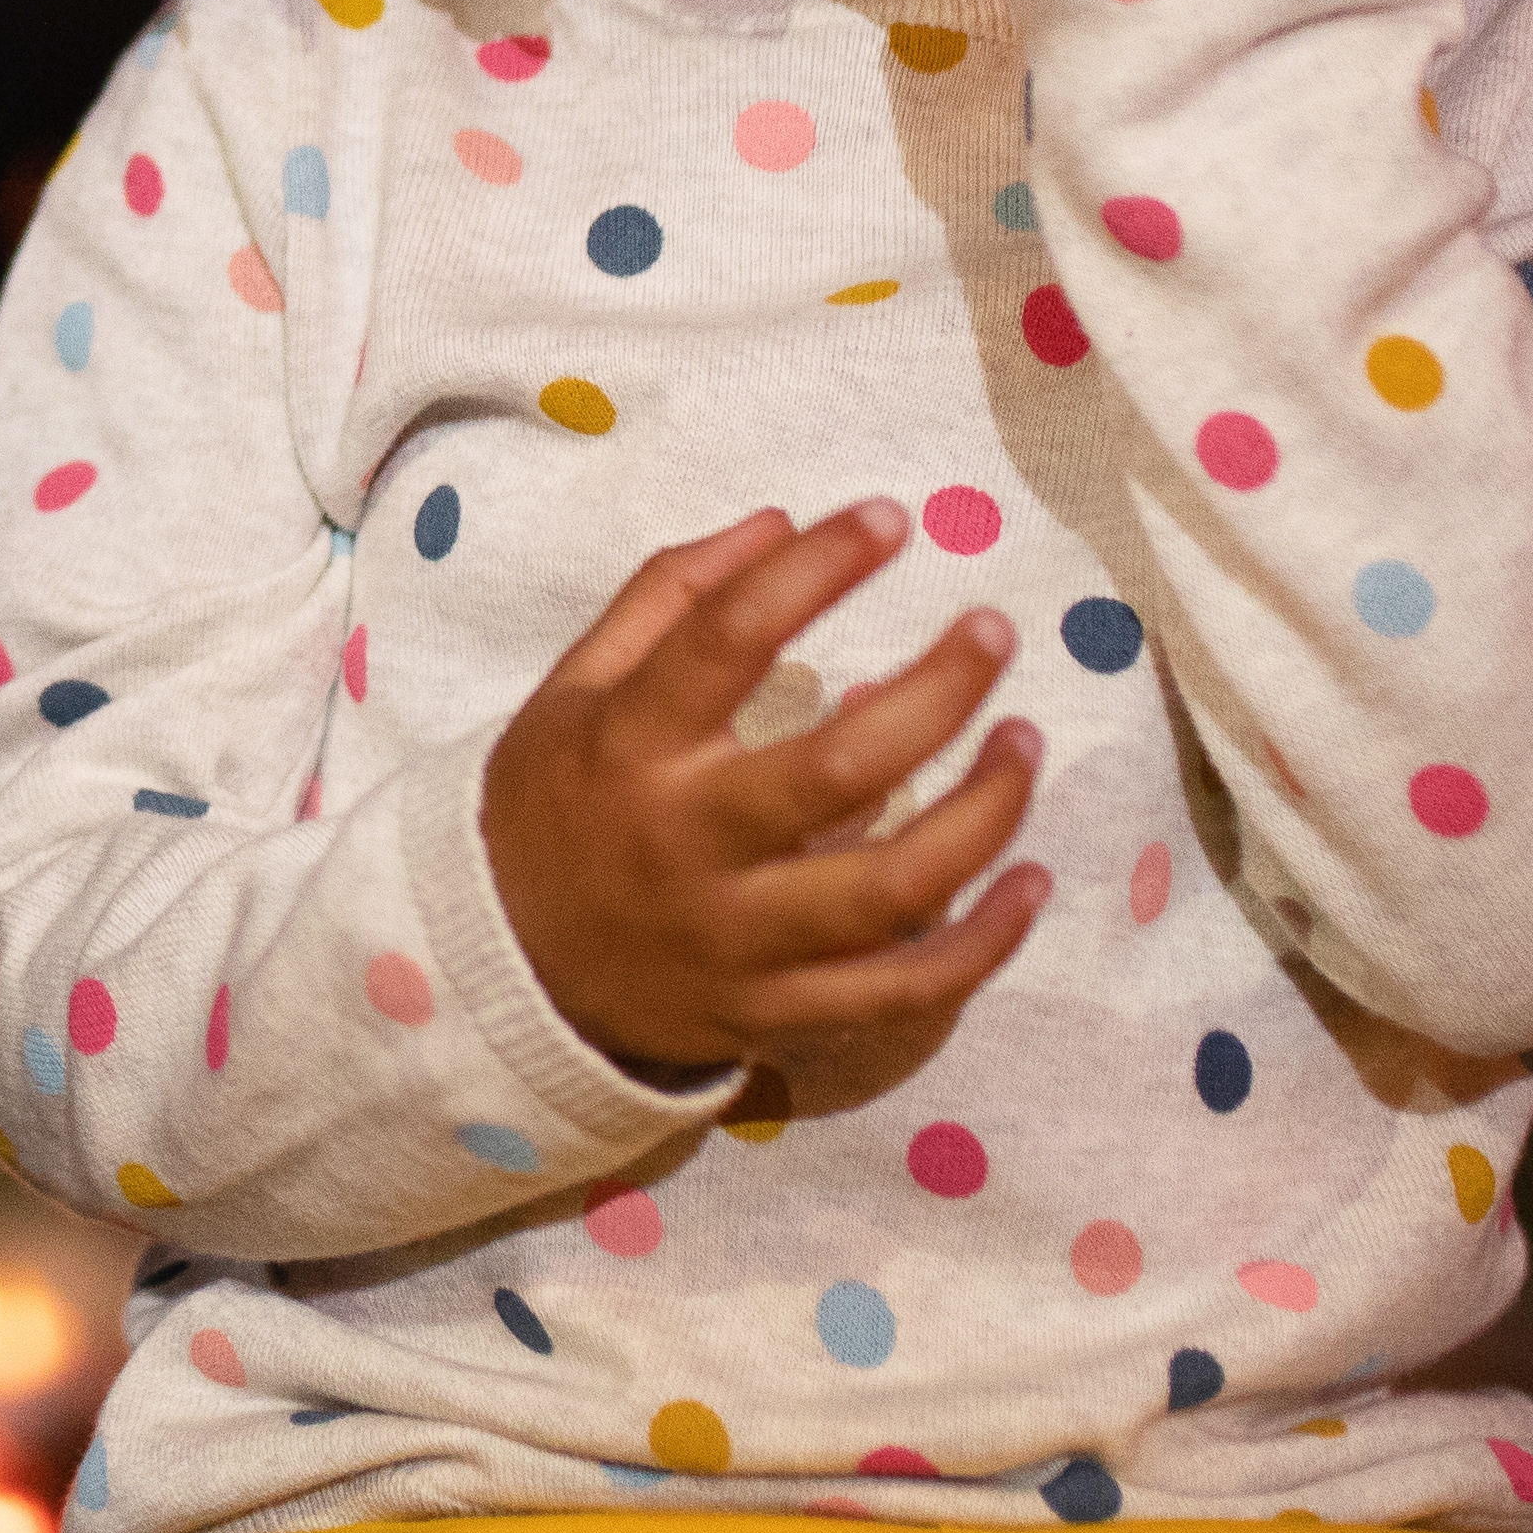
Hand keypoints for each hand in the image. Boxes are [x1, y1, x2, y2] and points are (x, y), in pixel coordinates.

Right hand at [476, 504, 1048, 1093]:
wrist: (503, 976)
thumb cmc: (554, 809)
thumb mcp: (573, 691)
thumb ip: (666, 599)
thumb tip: (778, 522)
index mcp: (629, 750)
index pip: (727, 641)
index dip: (816, 571)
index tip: (890, 521)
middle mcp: (687, 845)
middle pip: (839, 771)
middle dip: (937, 694)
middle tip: (993, 631)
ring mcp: (737, 939)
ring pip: (891, 888)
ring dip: (982, 815)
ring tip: (1023, 744)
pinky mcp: (776, 1010)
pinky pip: (900, 990)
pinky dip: (981, 944)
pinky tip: (1029, 881)